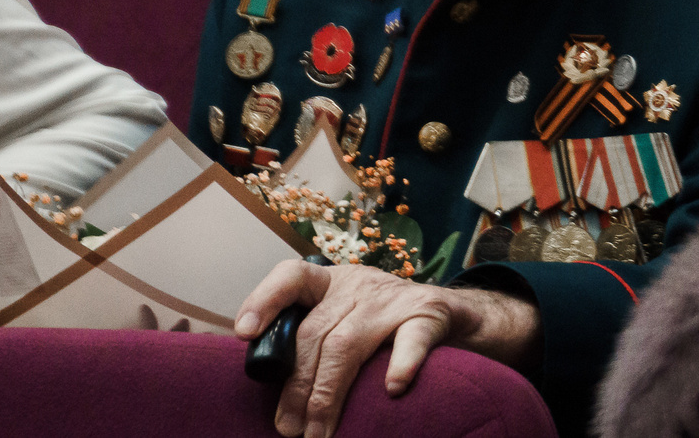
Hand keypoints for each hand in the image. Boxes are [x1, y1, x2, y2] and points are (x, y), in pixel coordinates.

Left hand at [235, 259, 539, 437]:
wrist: (455, 313)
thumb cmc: (386, 326)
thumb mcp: (347, 318)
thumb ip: (314, 338)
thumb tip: (269, 385)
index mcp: (334, 282)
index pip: (292, 276)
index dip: (264, 299)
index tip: (243, 334)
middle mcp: (361, 284)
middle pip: (316, 332)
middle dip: (296, 386)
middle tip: (288, 428)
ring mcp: (396, 297)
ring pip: (349, 343)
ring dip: (328, 394)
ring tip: (317, 432)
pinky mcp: (431, 314)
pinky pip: (412, 339)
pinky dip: (402, 363)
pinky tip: (392, 388)